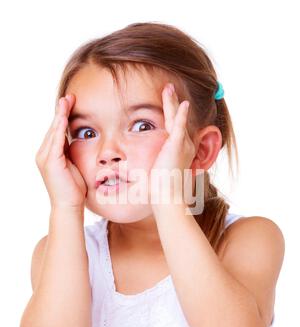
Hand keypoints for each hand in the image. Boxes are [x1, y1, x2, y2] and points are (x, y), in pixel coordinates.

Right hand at [35, 94, 87, 209]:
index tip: (71, 103)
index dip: (63, 116)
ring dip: (60, 115)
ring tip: (67, 100)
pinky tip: (64, 117)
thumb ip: (72, 152)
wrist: (70, 205)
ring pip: (53, 131)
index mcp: (51, 154)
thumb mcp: (74, 165)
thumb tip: (79, 140)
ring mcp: (45, 157)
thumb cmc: (75, 188)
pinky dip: (60, 128)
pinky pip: (56, 141)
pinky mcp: (50, 162)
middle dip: (62, 111)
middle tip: (70, 96)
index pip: (57, 131)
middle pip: (54, 128)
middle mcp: (44, 154)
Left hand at [149, 83, 195, 207]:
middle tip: (169, 88)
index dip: (171, 115)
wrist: (168, 197)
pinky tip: (183, 102)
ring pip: (176, 118)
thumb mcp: (153, 175)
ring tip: (169, 87)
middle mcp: (183, 145)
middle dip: (172, 103)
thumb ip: (143, 170)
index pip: (173, 128)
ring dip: (173, 102)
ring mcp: (182, 145)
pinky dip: (181, 114)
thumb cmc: (160, 190)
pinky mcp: (177, 146)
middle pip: (176, 119)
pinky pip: (179, 125)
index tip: (167, 105)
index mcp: (178, 151)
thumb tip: (120, 178)